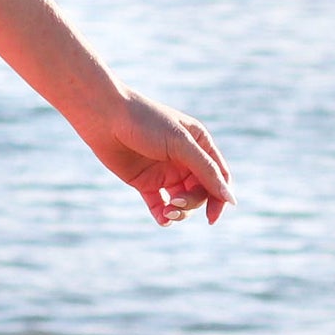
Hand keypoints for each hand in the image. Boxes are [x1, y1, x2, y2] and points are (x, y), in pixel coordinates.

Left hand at [75, 87, 235, 226]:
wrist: (103, 116)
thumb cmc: (144, 121)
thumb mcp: (180, 143)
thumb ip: (206, 171)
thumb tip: (231, 200)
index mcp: (199, 144)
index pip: (219, 177)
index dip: (220, 197)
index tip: (213, 216)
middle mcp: (184, 159)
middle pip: (201, 192)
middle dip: (193, 202)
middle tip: (177, 201)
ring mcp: (164, 171)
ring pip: (182, 202)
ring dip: (179, 211)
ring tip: (167, 211)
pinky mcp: (144, 181)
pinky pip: (159, 204)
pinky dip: (163, 215)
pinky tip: (162, 219)